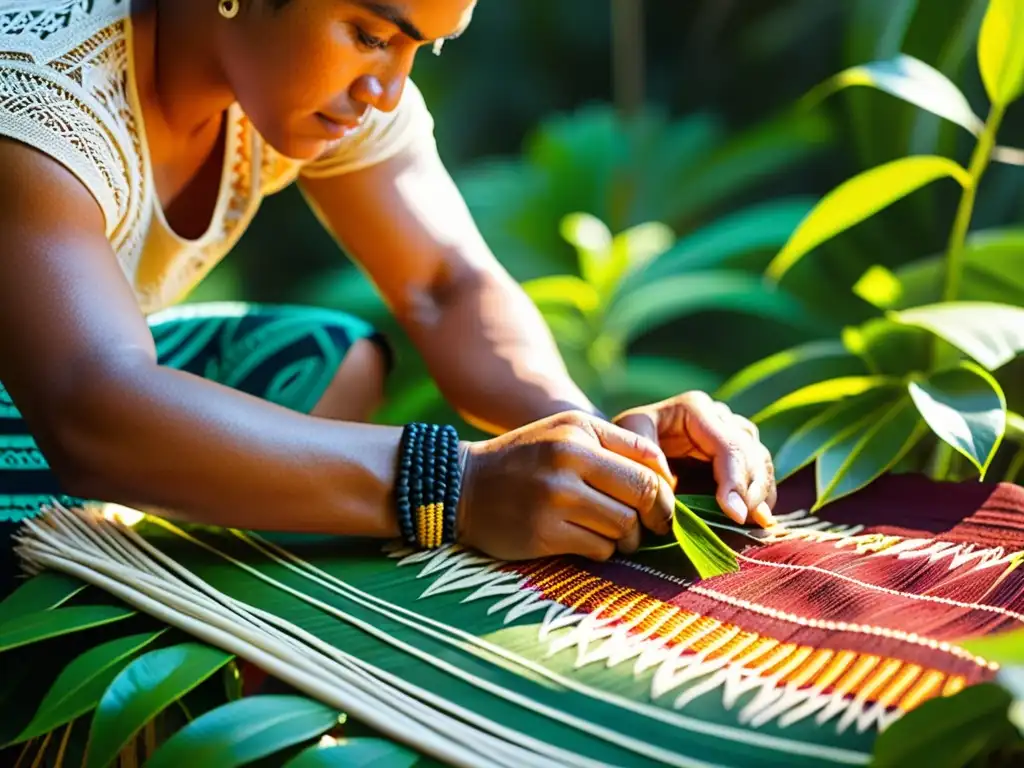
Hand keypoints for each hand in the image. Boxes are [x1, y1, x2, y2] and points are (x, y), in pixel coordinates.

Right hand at [455, 410, 676, 561]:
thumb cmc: (527, 460)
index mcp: (579, 430)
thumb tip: (669, 479)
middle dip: (657, 515)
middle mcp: (569, 458)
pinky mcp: (544, 532)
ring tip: (615, 535)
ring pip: (624, 525)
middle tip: (654, 526)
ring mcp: (555, 497)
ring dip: (627, 537)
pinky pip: (600, 549)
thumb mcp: (566, 433)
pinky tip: (586, 540)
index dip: (665, 485)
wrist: (463, 486)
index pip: (648, 458)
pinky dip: (602, 550)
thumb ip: (614, 447)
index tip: (661, 500)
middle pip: (643, 493)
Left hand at [613, 392, 775, 527]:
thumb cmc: (625, 438)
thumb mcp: (627, 435)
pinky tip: (760, 519)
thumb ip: (645, 452)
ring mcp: (731, 435)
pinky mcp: (735, 456)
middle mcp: (720, 417)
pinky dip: (761, 497)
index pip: (728, 445)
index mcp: (696, 409)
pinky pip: (758, 474)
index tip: (734, 514)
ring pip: (760, 461)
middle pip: (750, 453)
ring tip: (757, 522)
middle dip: (751, 489)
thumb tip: (669, 480)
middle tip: (743, 520)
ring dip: (761, 493)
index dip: (735, 480)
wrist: (626, 445)